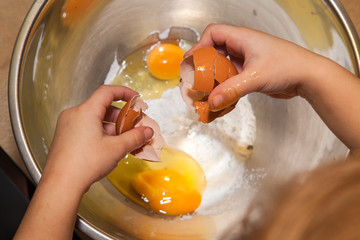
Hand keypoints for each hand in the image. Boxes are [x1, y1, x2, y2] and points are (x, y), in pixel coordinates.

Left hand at [43, 85, 153, 192]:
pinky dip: (101, 132)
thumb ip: (135, 137)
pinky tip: (111, 145)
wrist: (62, 184)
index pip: (107, 91)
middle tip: (134, 124)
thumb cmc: (84, 164)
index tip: (135, 98)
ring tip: (124, 138)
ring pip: (95, 118)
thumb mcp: (116, 149)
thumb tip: (146, 132)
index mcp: (86, 111)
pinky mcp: (66, 136)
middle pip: (102, 106)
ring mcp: (68, 125)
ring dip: (112, 125)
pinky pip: (87, 127)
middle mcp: (74, 114)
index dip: (124, 92)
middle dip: (121, 115)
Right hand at [187, 24, 359, 152]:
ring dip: (213, 77)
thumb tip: (212, 101)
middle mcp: (243, 46)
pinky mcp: (250, 73)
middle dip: (203, 64)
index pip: (213, 33)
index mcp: (242, 38)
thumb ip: (231, 90)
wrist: (309, 77)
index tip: (191, 61)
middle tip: (195, 78)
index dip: (200, 45)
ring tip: (205, 90)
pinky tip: (221, 97)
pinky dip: (224, 86)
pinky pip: (231, 77)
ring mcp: (247, 60)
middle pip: (214, 50)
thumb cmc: (289, 66)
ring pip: (222, 65)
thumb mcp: (255, 78)